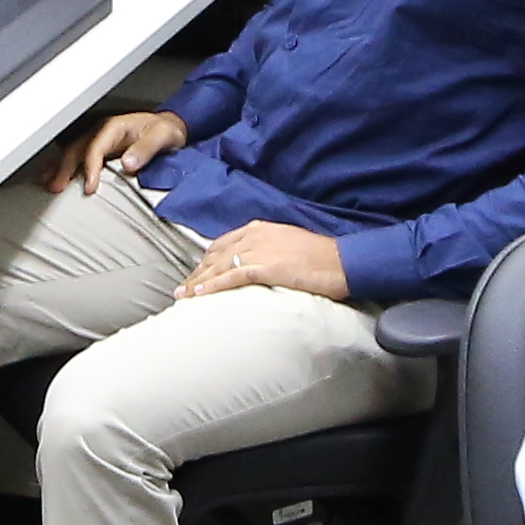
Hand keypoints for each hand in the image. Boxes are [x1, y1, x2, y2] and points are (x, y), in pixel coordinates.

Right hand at [64, 109, 188, 193]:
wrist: (169, 127)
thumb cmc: (165, 131)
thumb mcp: (163, 136)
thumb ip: (146, 149)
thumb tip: (128, 164)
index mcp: (114, 127)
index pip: (95, 147)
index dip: (90, 167)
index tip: (89, 187)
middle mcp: (102, 131)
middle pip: (77, 149)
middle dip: (65, 168)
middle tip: (56, 188)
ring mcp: (97, 138)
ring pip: (71, 151)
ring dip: (58, 167)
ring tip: (46, 183)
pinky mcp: (98, 148)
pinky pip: (77, 156)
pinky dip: (63, 166)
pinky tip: (52, 176)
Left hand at [170, 220, 351, 306]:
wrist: (341, 262)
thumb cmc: (320, 258)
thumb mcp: (288, 246)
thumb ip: (268, 250)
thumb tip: (255, 266)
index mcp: (260, 229)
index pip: (223, 244)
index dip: (206, 261)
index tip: (196, 274)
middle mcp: (255, 236)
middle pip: (215, 255)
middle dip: (197, 273)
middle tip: (183, 289)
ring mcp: (259, 250)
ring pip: (219, 266)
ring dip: (198, 282)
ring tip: (183, 295)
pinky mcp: (265, 267)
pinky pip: (232, 277)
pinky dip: (213, 286)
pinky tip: (200, 295)